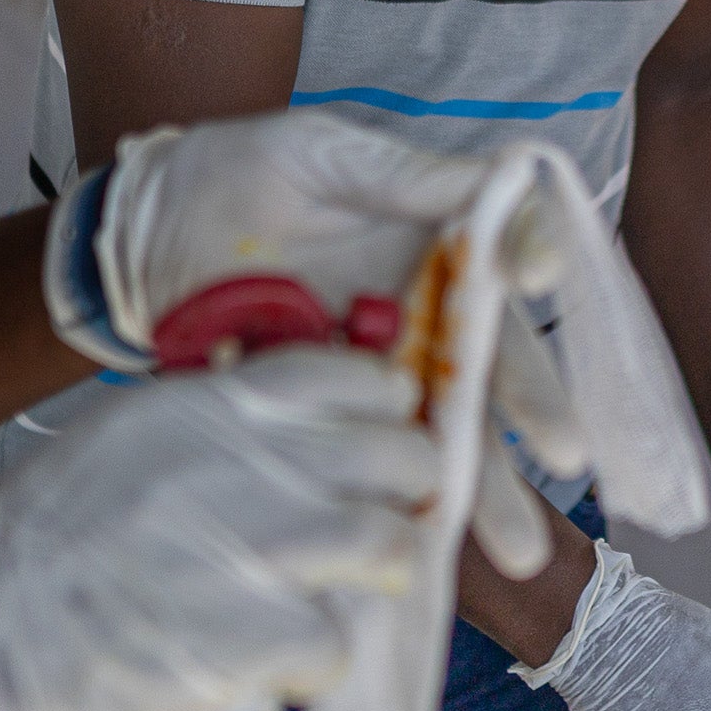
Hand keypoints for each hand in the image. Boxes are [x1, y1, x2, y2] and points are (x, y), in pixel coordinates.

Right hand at [0, 345, 438, 710]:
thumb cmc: (21, 567)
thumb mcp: (111, 452)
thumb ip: (205, 432)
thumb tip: (299, 437)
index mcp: (193, 405)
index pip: (348, 374)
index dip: (382, 417)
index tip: (375, 452)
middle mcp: (230, 459)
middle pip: (395, 455)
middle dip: (400, 499)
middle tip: (370, 538)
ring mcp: (242, 546)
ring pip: (386, 545)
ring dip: (367, 584)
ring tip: (322, 606)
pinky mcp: (241, 639)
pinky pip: (337, 646)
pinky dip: (312, 670)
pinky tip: (268, 672)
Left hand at [49, 109, 592, 575]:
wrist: (143, 241)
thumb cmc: (237, 175)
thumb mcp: (319, 154)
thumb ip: (402, 173)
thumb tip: (499, 175)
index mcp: (439, 239)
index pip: (507, 249)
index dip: (532, 259)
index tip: (535, 277)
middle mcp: (430, 313)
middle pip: (497, 361)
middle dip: (535, 409)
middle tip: (568, 453)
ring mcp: (386, 375)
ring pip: (450, 432)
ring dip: (487, 490)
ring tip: (516, 551)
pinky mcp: (335, 423)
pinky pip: (378, 468)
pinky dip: (403, 513)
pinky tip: (426, 555)